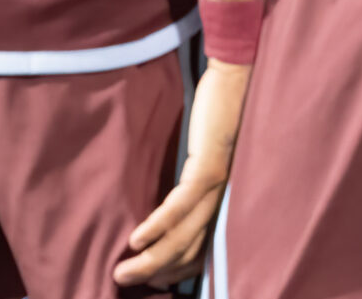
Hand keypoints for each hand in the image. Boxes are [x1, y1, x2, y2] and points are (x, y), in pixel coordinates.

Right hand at [114, 59, 248, 287]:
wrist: (237, 83)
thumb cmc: (220, 115)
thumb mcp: (207, 154)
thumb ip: (194, 178)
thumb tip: (169, 196)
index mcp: (222, 201)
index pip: (200, 250)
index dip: (174, 270)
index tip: (148, 280)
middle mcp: (223, 203)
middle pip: (189, 251)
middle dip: (156, 273)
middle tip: (124, 282)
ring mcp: (218, 190)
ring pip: (183, 237)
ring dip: (151, 260)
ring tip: (123, 272)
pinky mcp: (208, 170)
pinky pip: (179, 207)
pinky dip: (156, 226)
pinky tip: (136, 240)